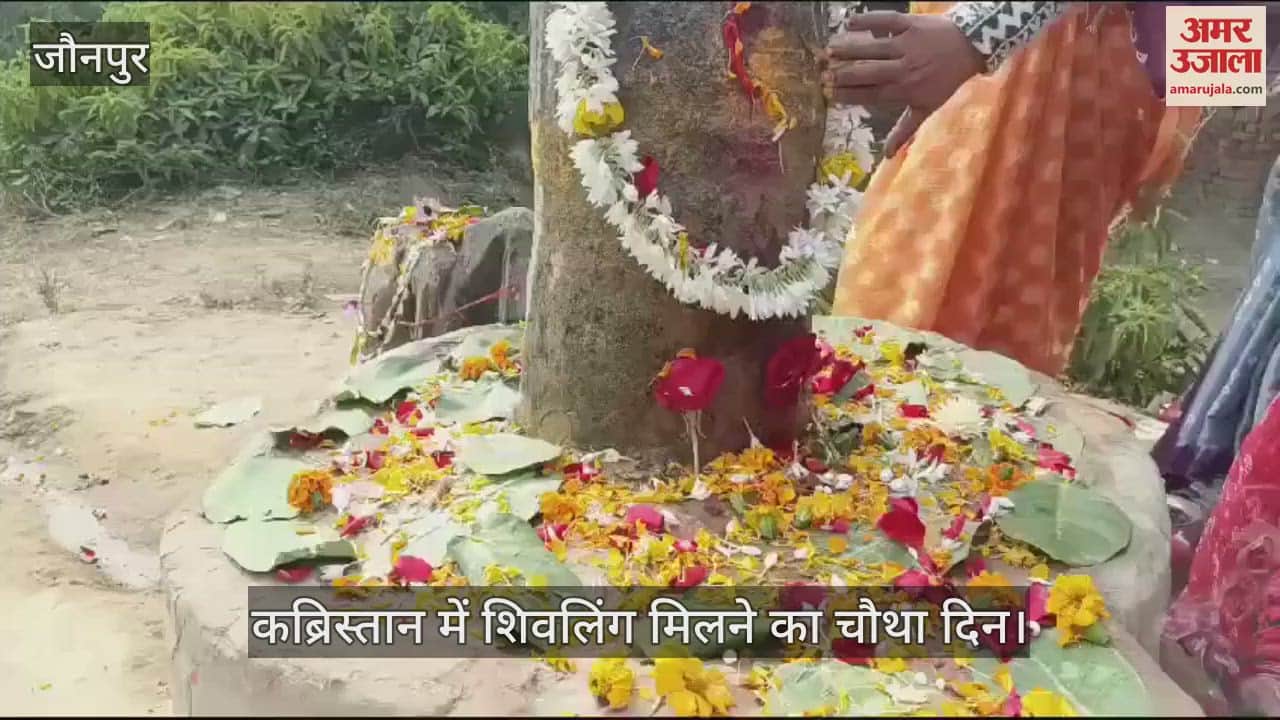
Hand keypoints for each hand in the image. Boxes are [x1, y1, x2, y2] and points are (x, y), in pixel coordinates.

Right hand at [824, 11, 984, 156]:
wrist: (973, 47)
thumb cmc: (948, 81)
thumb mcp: (929, 109)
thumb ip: (905, 130)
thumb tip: (888, 156)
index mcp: (905, 90)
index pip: (870, 94)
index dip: (848, 94)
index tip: (827, 94)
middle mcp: (903, 69)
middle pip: (867, 72)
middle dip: (843, 74)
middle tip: (823, 74)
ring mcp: (907, 45)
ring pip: (872, 48)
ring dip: (848, 49)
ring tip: (829, 51)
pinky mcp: (912, 24)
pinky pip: (887, 21)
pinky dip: (868, 20)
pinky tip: (850, 22)